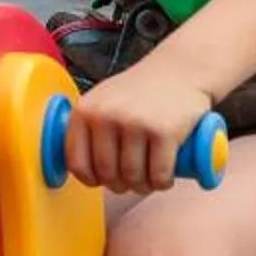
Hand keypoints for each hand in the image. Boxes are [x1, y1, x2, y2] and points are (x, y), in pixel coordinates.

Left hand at [62, 64, 213, 195]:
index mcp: (85, 110)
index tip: (102, 181)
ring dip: (142, 186)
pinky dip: (162, 183)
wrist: (180, 68)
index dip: (90, 179)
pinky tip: (164, 178)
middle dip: (120, 185)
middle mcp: (106, 116)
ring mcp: (135, 123)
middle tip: (132, 180)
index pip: (77, 163)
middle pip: (107, 174)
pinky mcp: (164, 132)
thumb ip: (87, 126)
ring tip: (149, 179)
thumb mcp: (103, 100)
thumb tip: (75, 166)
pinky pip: (158, 175)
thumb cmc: (140, 90)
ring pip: (133, 177)